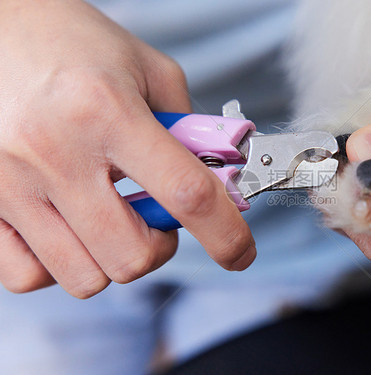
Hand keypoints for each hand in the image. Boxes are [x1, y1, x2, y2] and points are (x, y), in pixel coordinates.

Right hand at [0, 0, 254, 297]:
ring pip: (85, 277)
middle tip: (154, 215)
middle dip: (160, 246)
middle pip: (132, 255)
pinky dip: (60, 266)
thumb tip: (216, 178)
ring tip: (109, 217)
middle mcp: (55, 152)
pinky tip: (69, 230)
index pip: (186, 193)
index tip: (240, 252)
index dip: (226, 234)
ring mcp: (11, 183)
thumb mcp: (146, 68)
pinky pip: (27, 277)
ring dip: (113, 257)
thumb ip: (187, 125)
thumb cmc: (72, 43)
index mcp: (108, 111)